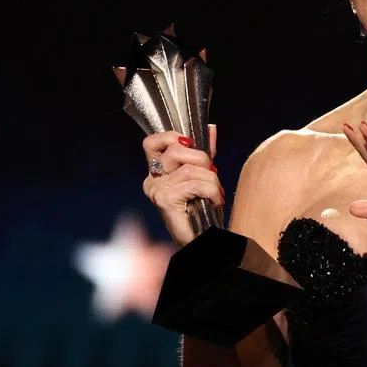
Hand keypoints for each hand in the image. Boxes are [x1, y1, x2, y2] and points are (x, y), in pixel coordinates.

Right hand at [142, 124, 223, 245]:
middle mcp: (151, 180)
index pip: (152, 143)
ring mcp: (156, 190)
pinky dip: (211, 191)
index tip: (190, 142)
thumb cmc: (201, 209)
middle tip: (211, 176)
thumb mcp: (202, 175)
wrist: (202, 238)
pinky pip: (195, 183)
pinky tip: (214, 201)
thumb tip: (210, 128)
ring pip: (191, 168)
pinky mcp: (165, 200)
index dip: (171, 137)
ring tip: (215, 194)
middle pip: (177, 150)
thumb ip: (204, 153)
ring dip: (211, 180)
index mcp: (156, 172)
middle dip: (202, 160)